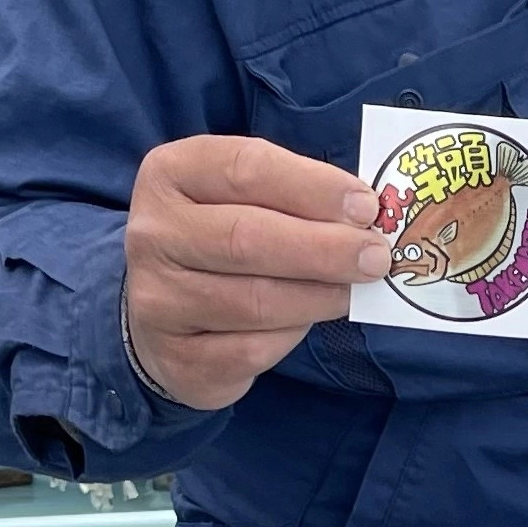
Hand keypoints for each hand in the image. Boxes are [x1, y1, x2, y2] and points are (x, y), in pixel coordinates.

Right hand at [124, 133, 390, 411]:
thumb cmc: (220, 239)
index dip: (313, 187)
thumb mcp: (244, 196)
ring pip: (254, 301)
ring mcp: (156, 300)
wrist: (163, 313)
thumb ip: (293, 195)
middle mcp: (152, 234)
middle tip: (375, 256)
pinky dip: (291, 336)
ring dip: (317, 296)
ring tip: (351, 290)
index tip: (366, 206)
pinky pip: (251, 350)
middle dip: (325, 248)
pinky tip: (307, 321)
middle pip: (247, 238)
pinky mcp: (175, 357)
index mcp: (170, 174)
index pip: (245, 168)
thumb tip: (364, 215)